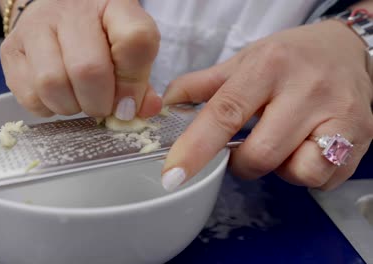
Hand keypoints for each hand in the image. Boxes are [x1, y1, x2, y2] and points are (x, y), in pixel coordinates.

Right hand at [0, 0, 161, 119]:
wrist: (56, 13)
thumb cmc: (100, 36)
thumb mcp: (128, 49)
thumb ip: (139, 81)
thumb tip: (142, 111)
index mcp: (113, 5)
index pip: (135, 40)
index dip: (134, 82)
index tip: (129, 102)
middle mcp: (71, 11)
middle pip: (89, 70)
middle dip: (99, 103)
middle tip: (100, 106)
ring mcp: (34, 27)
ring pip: (53, 85)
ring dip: (71, 107)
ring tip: (78, 100)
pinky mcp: (10, 50)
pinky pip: (30, 97)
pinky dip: (48, 108)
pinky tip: (58, 96)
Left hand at [161, 20, 372, 190]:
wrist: (347, 49)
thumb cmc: (290, 57)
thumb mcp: (244, 60)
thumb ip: (203, 84)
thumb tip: (166, 105)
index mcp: (268, 67)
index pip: (225, 113)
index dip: (195, 148)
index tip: (173, 174)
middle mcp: (306, 88)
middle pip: (259, 154)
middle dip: (243, 163)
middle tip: (247, 146)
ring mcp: (339, 114)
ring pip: (294, 171)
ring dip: (279, 168)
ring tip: (283, 142)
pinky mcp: (361, 136)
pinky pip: (323, 178)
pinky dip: (306, 172)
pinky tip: (307, 148)